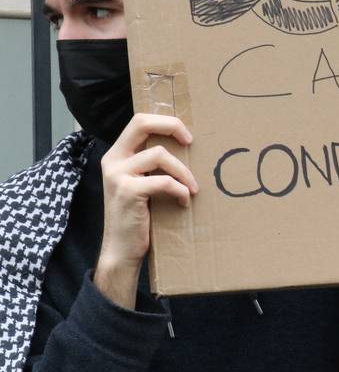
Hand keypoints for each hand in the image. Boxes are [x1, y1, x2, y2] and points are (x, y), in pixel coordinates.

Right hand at [96, 114, 197, 307]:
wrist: (122, 250)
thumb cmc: (138, 217)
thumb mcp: (142, 184)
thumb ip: (152, 166)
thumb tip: (185, 149)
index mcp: (117, 155)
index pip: (139, 121)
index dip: (165, 122)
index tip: (186, 136)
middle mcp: (113, 160)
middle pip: (142, 123)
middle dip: (172, 126)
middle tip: (191, 142)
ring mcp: (117, 175)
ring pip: (160, 155)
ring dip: (184, 172)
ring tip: (192, 188)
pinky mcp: (127, 192)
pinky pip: (164, 182)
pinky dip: (180, 191)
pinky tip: (184, 203)